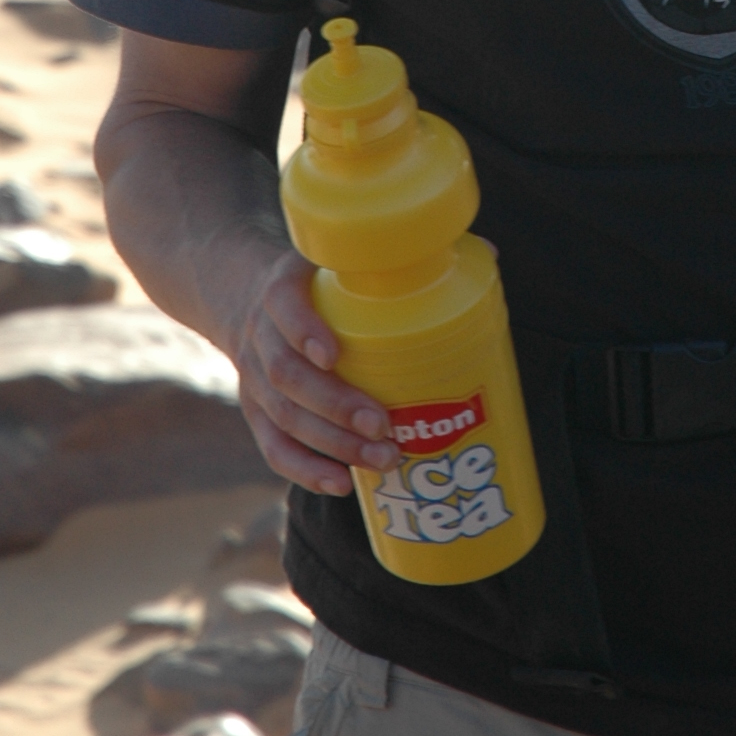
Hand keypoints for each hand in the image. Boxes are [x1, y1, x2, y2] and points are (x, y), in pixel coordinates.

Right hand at [225, 240, 399, 497]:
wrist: (246, 295)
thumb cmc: (318, 280)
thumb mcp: (340, 257)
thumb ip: (401, 259)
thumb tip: (490, 253)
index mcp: (281, 288)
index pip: (283, 305)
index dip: (304, 329)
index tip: (333, 354)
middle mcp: (261, 334)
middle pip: (287, 375)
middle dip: (336, 406)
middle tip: (384, 425)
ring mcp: (254, 377)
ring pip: (284, 416)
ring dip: (333, 444)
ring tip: (382, 458)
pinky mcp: (256, 411)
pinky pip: (273, 447)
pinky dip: (305, 470)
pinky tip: (342, 482)